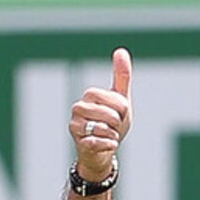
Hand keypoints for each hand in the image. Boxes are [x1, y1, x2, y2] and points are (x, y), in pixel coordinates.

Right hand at [68, 47, 132, 180]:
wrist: (104, 149)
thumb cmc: (112, 123)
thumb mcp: (121, 99)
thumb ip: (121, 76)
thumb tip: (121, 50)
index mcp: (89, 96)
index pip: (117, 100)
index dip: (123, 110)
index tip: (119, 114)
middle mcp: (78, 108)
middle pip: (111, 114)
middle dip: (118, 123)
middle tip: (114, 126)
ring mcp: (75, 125)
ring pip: (104, 128)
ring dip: (113, 134)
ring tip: (109, 135)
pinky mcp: (78, 142)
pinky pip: (99, 142)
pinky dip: (110, 144)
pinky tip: (108, 144)